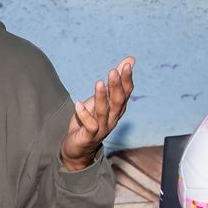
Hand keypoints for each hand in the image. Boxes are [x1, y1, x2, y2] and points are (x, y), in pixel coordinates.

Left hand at [62, 56, 133, 170]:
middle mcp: (112, 118)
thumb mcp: (102, 97)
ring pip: (104, 113)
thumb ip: (115, 80)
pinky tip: (78, 104)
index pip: (126, 93)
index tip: (127, 65)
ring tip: (99, 83)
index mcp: (117, 108)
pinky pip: (89, 126)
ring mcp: (101, 128)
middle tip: (113, 71)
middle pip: (117, 102)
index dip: (127, 79)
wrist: (78, 147)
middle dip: (117, 87)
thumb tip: (130, 60)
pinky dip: (84, 115)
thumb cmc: (90, 120)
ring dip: (102, 98)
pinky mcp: (89, 136)